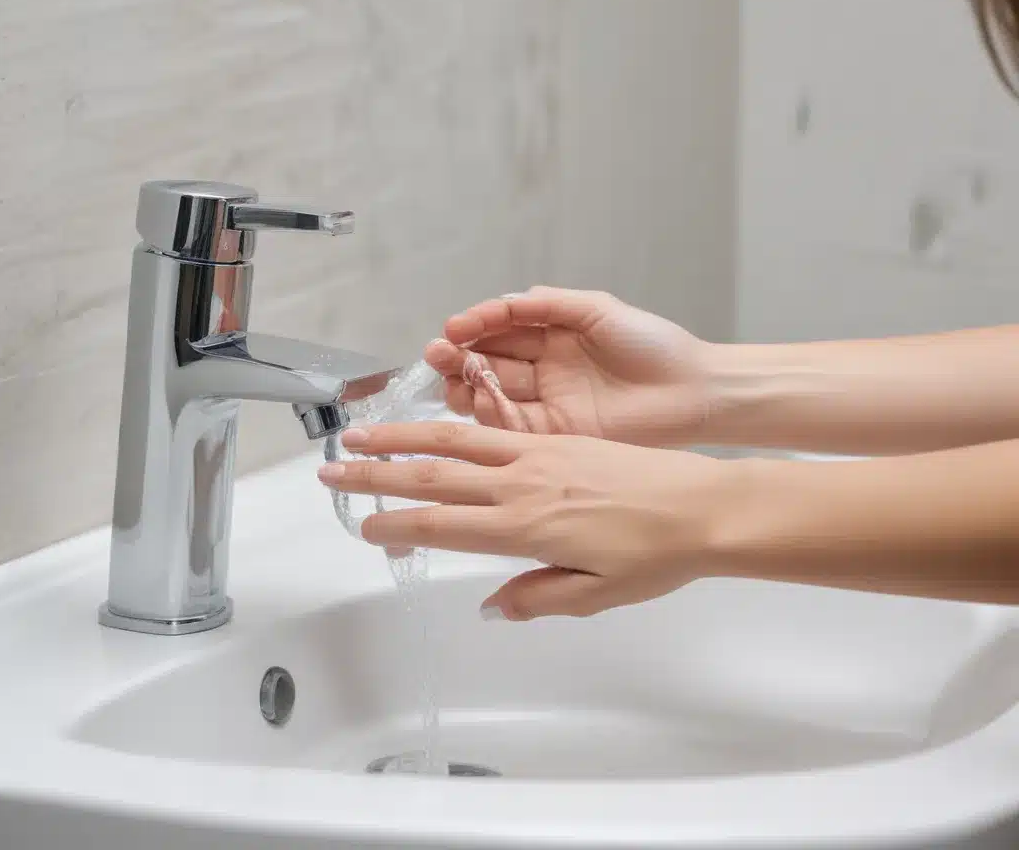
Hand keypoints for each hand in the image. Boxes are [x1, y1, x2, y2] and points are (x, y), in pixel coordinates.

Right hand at [318, 421, 740, 619]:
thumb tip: (490, 607)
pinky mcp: (556, 440)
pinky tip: (435, 423)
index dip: (395, 524)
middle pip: (432, 477)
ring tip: (363, 435)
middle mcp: (521, 486)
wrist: (701, 505)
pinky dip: (455, 424)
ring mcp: (537, 457)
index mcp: (525, 527)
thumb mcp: (594, 594)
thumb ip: (536, 597)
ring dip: (402, 438)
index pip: (441, 526)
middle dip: (376, 474)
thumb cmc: (655, 554)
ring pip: (454, 442)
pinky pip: (493, 430)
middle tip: (330, 470)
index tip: (361, 524)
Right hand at [424, 287, 716, 447]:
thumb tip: (503, 302)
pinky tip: (474, 402)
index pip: (501, 329)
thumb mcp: (598, 310)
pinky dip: (490, 415)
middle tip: (438, 354)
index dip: (475, 327)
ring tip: (450, 379)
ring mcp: (546, 403)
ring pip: (493, 394)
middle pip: (489, 362)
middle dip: (460, 357)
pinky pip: (513, 425)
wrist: (692, 391)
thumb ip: (550, 304)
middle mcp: (542, 370)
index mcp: (552, 336)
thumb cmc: (651, 344)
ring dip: (466, 386)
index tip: (454, 327)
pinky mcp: (555, 435)